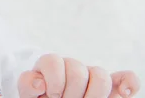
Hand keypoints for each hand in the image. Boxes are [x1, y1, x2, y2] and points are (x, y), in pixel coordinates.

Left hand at [18, 54, 140, 97]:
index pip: (54, 61)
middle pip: (77, 70)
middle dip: (71, 92)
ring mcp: (92, 76)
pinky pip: (125, 78)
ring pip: (100, 75)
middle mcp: (72, 66)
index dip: (54, 82)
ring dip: (93, 94)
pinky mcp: (110, 88)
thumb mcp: (29, 93)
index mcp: (51, 64)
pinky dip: (128, 83)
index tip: (51, 97)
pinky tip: (123, 93)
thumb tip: (39, 83)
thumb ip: (28, 84)